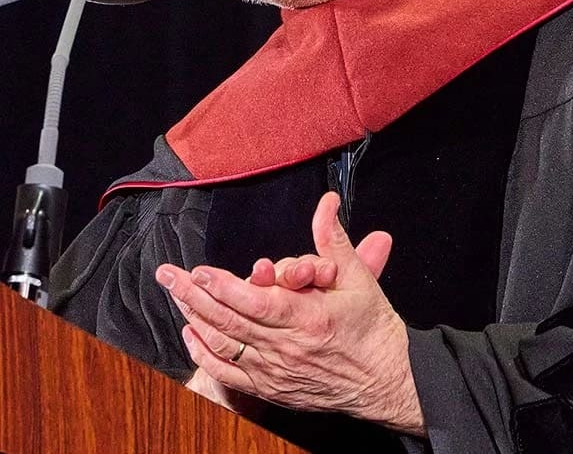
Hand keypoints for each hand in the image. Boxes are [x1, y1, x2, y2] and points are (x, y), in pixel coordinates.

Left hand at [155, 192, 424, 434]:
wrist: (384, 381)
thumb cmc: (373, 330)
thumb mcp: (359, 278)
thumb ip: (334, 239)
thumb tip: (326, 204)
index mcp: (310, 317)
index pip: (255, 301)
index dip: (223, 286)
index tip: (198, 271)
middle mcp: (287, 346)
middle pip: (229, 320)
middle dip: (194, 295)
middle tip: (169, 275)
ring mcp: (275, 370)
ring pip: (223, 344)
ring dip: (195, 318)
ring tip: (176, 296)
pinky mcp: (270, 388)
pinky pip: (228, 372)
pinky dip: (205, 353)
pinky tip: (192, 334)